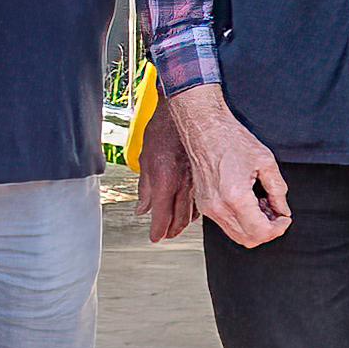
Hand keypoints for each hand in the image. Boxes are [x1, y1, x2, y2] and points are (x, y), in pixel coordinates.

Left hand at [138, 114, 197, 243]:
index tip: (154, 236)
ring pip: (193, 211)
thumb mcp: (145, 158)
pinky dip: (195, 209)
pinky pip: (203, 199)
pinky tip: (191, 210)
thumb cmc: (162, 129)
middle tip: (165, 234)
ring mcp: (197, 181)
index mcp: (165, 181)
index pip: (162, 216)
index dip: (157, 231)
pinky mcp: (206, 175)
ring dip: (184, 222)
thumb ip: (144, 187)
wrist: (185, 111)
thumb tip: (142, 208)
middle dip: (171, 230)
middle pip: (179, 219)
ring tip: (177, 226)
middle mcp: (183, 184)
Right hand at [165, 82, 290, 247]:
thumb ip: (278, 191)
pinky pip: (226, 224)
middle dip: (268, 231)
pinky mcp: (204, 205)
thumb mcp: (266, 162)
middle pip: (249, 239)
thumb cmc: (231, 139)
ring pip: (237, 235)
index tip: (284, 218)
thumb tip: (283, 210)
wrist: (205, 129)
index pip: (261, 232)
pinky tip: (250, 203)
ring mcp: (209, 208)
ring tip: (263, 206)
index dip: (278, 229)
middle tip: (277, 215)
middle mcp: (219, 207)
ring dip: (254, 227)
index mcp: (235, 197)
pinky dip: (242, 221)